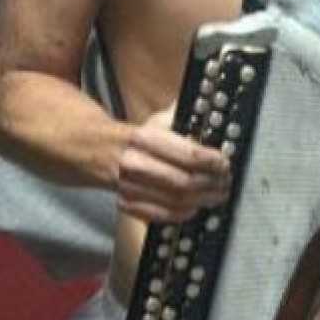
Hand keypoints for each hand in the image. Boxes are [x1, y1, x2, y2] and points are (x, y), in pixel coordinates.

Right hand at [114, 108, 229, 223]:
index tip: (224, 162)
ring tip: (217, 195)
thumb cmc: (133, 138)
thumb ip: (180, 117)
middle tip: (225, 182)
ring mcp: (129, 187)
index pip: (186, 154)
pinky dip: (182, 213)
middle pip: (183, 181)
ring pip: (174, 200)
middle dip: (210, 183)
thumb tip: (206, 103)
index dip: (211, 161)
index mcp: (144, 139)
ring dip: (202, 200)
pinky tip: (196, 206)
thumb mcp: (154, 121)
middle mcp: (135, 164)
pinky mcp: (126, 204)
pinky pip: (160, 215)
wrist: (94, 151)